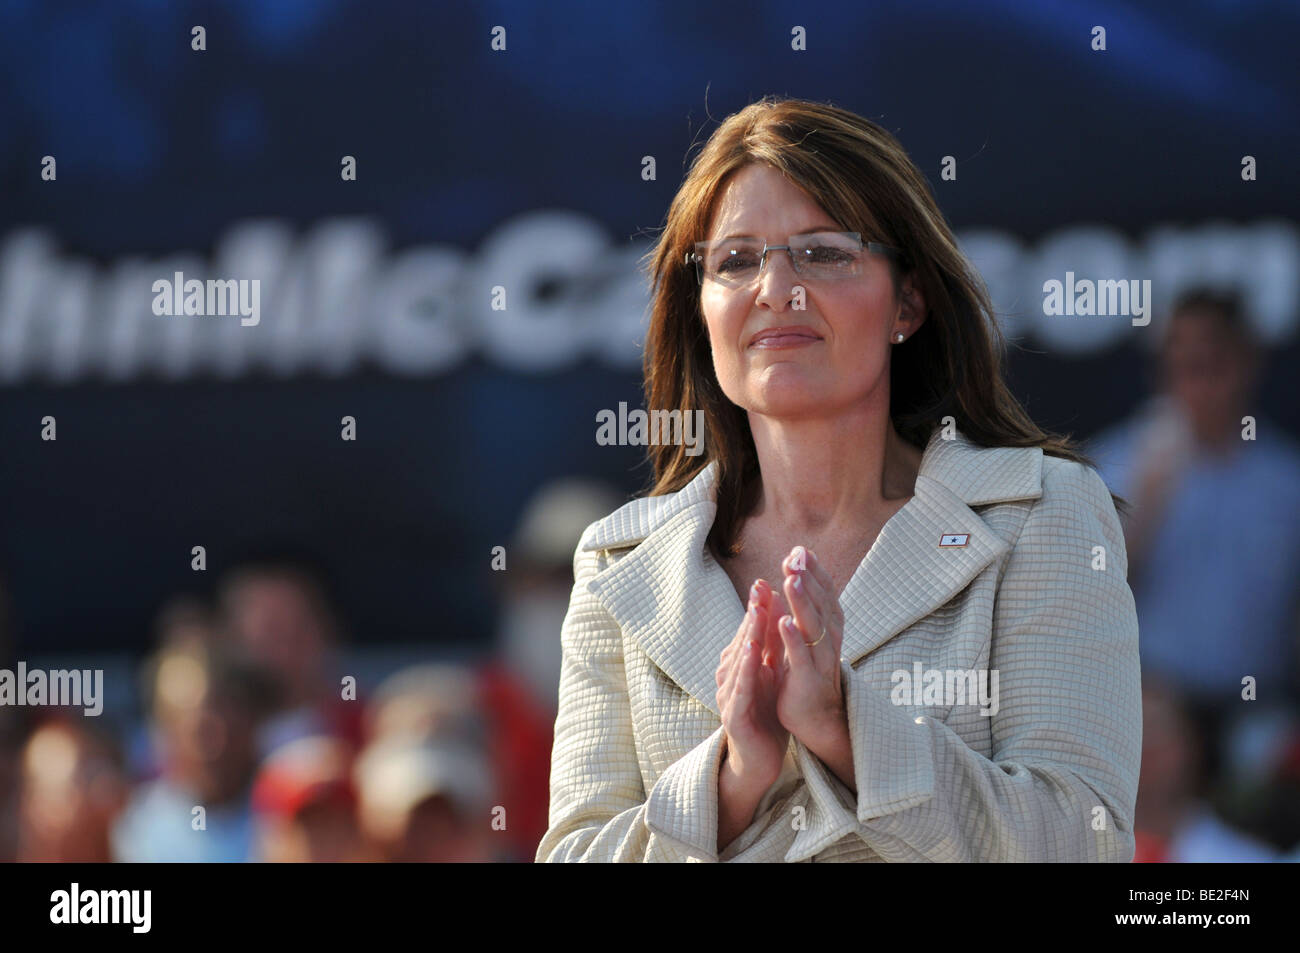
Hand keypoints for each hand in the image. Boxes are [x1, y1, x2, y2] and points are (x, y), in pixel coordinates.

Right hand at [716, 579, 789, 793]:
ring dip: (746, 636)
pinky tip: (751, 653)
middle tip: (759, 589)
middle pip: (741, 640)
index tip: (765, 582)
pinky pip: (739, 688)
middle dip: (751, 615)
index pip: (749, 633)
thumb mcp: (772, 675)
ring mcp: (729, 696)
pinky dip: (744, 669)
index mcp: (741, 667)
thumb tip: (779, 610)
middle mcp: (730, 677)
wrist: (759, 759)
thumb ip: (773, 646)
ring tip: (756, 613)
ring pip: (737, 660)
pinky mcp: (734, 716)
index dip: (757, 608)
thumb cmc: (765, 714)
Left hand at [774, 546, 846, 749]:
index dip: (815, 571)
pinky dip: (793, 638)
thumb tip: (795, 571)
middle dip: (808, 579)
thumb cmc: (807, 671)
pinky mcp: (806, 679)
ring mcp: (819, 660)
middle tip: (796, 556)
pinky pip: (800, 656)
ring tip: (792, 579)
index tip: (801, 549)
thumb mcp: (808, 635)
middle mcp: (828, 640)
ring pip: (813, 626)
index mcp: (829, 628)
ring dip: (802, 602)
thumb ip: (804, 606)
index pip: (824, 593)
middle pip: (820, 604)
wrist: (815, 717)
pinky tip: (784, 622)